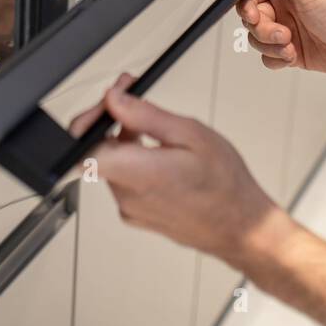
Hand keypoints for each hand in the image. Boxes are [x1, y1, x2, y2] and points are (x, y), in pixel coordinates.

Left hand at [68, 74, 284, 263]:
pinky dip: (134, 164)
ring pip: (112, 165)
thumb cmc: (225, 184)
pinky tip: (161, 158)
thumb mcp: (190, 134)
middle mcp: (127, 196)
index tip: (109, 102)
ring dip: (126, 143)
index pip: (84, 149)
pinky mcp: (136, 216)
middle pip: (98, 152)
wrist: (241, 227)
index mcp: (139, 174)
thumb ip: (144, 115)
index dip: (90, 119)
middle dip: (113, 123)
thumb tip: (114, 99)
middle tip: (136, 102)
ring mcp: (130, 209)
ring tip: (160, 134)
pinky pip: (124, 182)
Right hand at [236, 0, 325, 73]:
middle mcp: (282, 9)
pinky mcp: (292, 52)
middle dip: (264, 31)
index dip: (247, 7)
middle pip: (251, 22)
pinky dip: (278, 59)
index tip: (254, 15)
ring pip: (258, 42)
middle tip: (284, 32)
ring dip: (271, 47)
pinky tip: (293, 55)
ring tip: (291, 44)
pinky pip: (269, 59)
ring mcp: (286, 31)